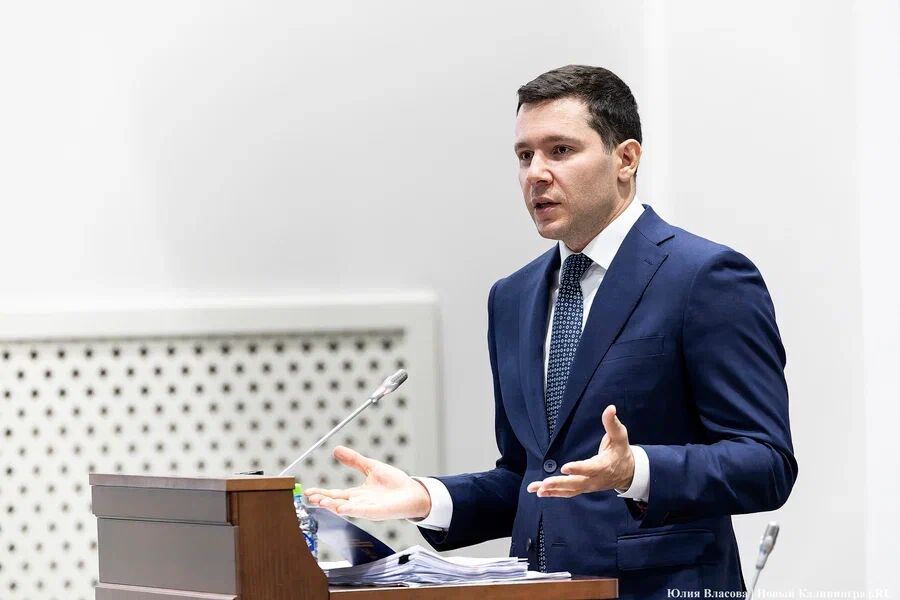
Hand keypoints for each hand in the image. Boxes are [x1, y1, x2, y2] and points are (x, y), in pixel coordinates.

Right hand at [304, 446, 431, 520]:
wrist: (413, 492)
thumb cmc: (395, 483)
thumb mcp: (371, 467)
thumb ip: (354, 460)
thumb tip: (337, 449)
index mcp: (357, 494)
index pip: (335, 494)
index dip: (322, 492)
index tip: (308, 491)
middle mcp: (359, 503)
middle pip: (337, 502)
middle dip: (323, 500)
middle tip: (310, 497)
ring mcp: (367, 509)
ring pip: (346, 508)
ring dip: (333, 505)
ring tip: (321, 501)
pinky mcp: (377, 512)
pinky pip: (362, 511)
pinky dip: (351, 510)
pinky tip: (342, 508)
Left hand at [526, 404, 634, 497]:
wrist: (628, 473)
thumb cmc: (621, 452)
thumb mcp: (620, 436)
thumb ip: (612, 423)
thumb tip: (610, 408)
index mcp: (604, 466)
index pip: (590, 468)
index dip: (578, 469)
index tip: (564, 468)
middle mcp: (595, 479)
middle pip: (576, 483)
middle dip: (559, 483)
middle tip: (544, 483)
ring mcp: (588, 486)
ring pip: (569, 490)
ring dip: (552, 490)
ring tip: (536, 489)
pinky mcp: (583, 488)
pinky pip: (568, 493)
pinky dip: (554, 493)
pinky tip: (540, 492)